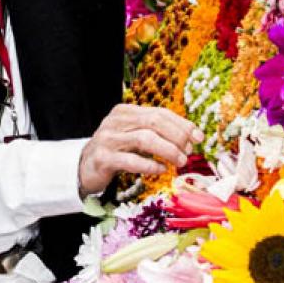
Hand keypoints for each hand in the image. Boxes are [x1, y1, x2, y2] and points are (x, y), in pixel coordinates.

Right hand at [78, 103, 203, 197]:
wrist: (84, 167)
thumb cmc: (116, 151)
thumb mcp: (134, 136)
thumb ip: (156, 133)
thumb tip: (190, 139)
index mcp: (126, 112)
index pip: (159, 113)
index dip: (182, 124)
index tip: (199, 137)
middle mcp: (116, 121)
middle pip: (154, 122)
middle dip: (177, 136)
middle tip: (190, 151)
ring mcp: (108, 139)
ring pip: (144, 139)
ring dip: (168, 150)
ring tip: (180, 161)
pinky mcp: (103, 158)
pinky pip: (130, 160)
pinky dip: (149, 166)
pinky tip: (161, 170)